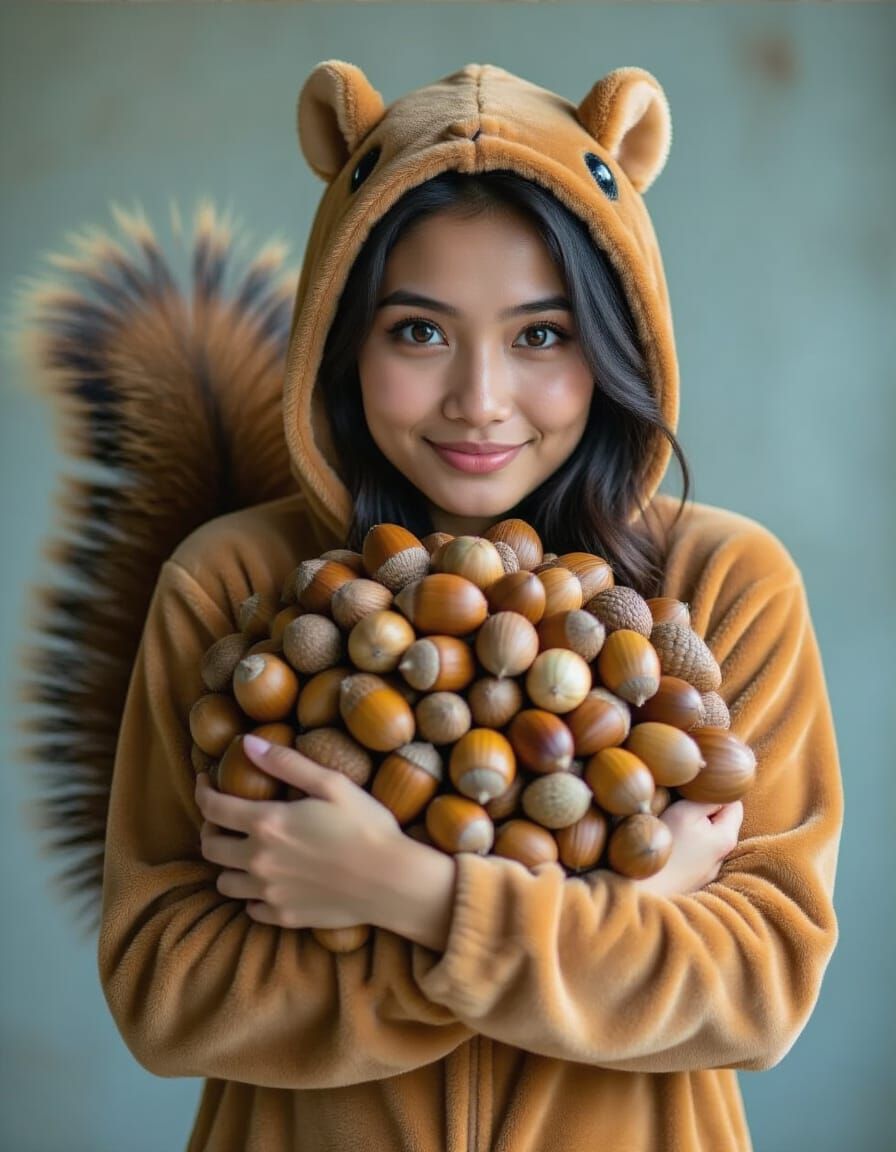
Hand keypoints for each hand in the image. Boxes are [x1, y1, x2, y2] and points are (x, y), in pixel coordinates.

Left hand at [195, 735, 404, 929]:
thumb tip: (247, 744)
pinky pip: (251, 908)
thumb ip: (286, 763)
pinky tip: (268, 883)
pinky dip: (251, 895)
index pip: (213, 808)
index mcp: (267, 823)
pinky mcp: (283, 915)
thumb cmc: (366, 826)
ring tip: (243, 853)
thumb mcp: (331, 784)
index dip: (203, 792)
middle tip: (223, 819)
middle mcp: (258, 860)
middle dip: (210, 830)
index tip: (205, 782)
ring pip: (224, 882)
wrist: (391, 881)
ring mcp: (269, 892)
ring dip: (227, 865)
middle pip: (210, 848)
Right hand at [633, 798, 743, 897]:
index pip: (734, 803)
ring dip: (692, 827)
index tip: (694, 789)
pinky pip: (693, 852)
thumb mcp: (687, 812)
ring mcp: (707, 870)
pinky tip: (668, 845)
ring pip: (705, 837)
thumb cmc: (668, 846)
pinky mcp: (692, 878)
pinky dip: (684, 843)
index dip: (715, 792)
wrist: (646, 889)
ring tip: (671, 824)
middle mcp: (722, 856)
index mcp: (727, 838)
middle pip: (719, 821)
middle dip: (703, 810)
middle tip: (679, 805)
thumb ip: (708, 799)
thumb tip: (720, 791)